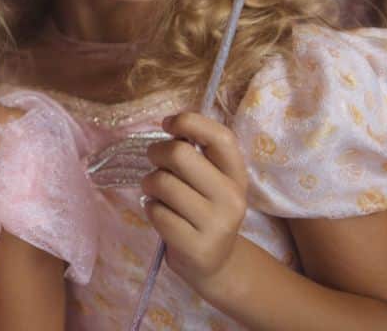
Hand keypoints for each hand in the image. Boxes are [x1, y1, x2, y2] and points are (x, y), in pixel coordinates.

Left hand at [142, 112, 248, 295]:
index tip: (167, 124)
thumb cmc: (204, 211)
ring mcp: (216, 225)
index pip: (221, 137)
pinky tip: (161, 215)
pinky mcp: (196, 247)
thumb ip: (197, 155)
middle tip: (154, 162)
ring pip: (162, 183)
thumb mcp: (211, 182)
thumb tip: (170, 126)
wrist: (215, 264)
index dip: (190, 122)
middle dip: (156, 152)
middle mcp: (232, 198)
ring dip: (149, 184)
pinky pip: (156, 212)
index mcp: (236, 175)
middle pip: (179, 154)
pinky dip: (150, 208)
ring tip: (156, 193)